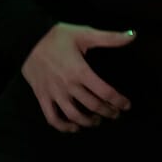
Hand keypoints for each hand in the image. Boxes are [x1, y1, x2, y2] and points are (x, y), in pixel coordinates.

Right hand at [21, 22, 135, 132]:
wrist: (28, 39)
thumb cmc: (58, 36)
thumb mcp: (86, 33)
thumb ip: (110, 38)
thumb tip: (133, 35)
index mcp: (81, 71)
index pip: (105, 92)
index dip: (118, 101)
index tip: (127, 105)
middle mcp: (68, 86)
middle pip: (92, 105)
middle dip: (107, 112)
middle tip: (115, 114)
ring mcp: (54, 93)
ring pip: (73, 115)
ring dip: (88, 122)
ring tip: (97, 121)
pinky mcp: (42, 96)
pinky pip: (52, 117)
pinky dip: (63, 126)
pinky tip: (73, 127)